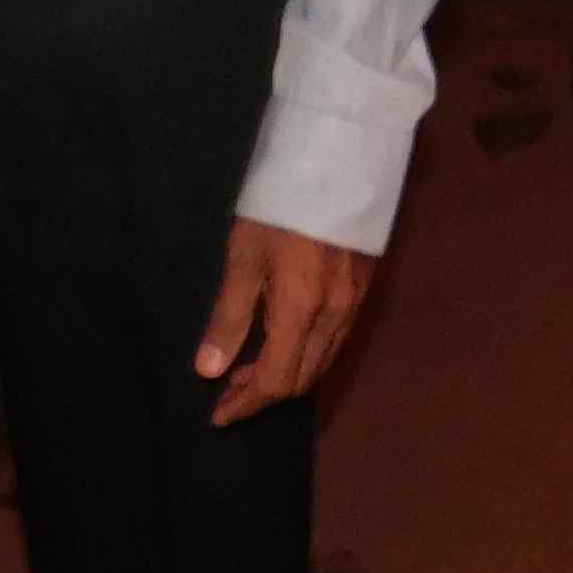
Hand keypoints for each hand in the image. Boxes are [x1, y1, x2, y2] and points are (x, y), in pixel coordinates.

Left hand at [195, 217, 376, 425]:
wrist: (339, 157)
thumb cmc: (280, 203)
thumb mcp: (243, 256)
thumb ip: (228, 317)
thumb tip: (209, 370)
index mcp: (301, 311)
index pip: (274, 382)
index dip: (245, 404)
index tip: (218, 415)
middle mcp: (334, 317)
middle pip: (301, 380)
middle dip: (263, 394)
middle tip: (228, 391)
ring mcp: (354, 304)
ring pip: (321, 363)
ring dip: (286, 375)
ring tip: (249, 367)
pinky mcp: (363, 288)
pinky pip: (335, 341)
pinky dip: (306, 354)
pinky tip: (283, 338)